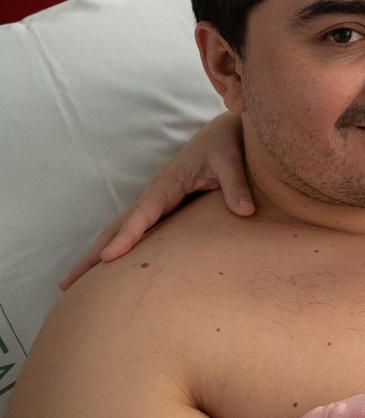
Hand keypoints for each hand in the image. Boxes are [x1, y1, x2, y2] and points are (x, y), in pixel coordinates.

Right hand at [57, 111, 252, 290]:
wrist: (222, 132)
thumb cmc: (225, 144)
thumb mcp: (231, 160)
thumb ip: (236, 185)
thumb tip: (245, 212)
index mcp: (167, 184)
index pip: (142, 215)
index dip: (125, 236)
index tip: (107, 258)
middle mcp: (154, 195)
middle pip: (117, 228)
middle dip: (93, 255)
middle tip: (66, 284)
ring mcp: (156, 203)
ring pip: (121, 231)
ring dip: (98, 255)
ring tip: (72, 285)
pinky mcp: (164, 208)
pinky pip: (136, 231)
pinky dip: (119, 249)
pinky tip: (110, 269)